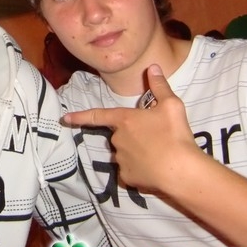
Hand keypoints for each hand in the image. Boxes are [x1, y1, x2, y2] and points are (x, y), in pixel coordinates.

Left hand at [63, 64, 202, 193]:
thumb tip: (153, 68)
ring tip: (159, 153)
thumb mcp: (171, 104)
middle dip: (133, 135)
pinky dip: (141, 170)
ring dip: (137, 153)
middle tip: (156, 137)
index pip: (97, 115)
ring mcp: (121, 160)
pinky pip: (131, 171)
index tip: (64, 119)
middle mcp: (117, 140)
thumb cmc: (175, 135)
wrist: (181, 171)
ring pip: (126, 154)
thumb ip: (159, 86)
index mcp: (124, 120)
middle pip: (120, 135)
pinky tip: (155, 168)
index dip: (80, 116)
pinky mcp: (128, 178)